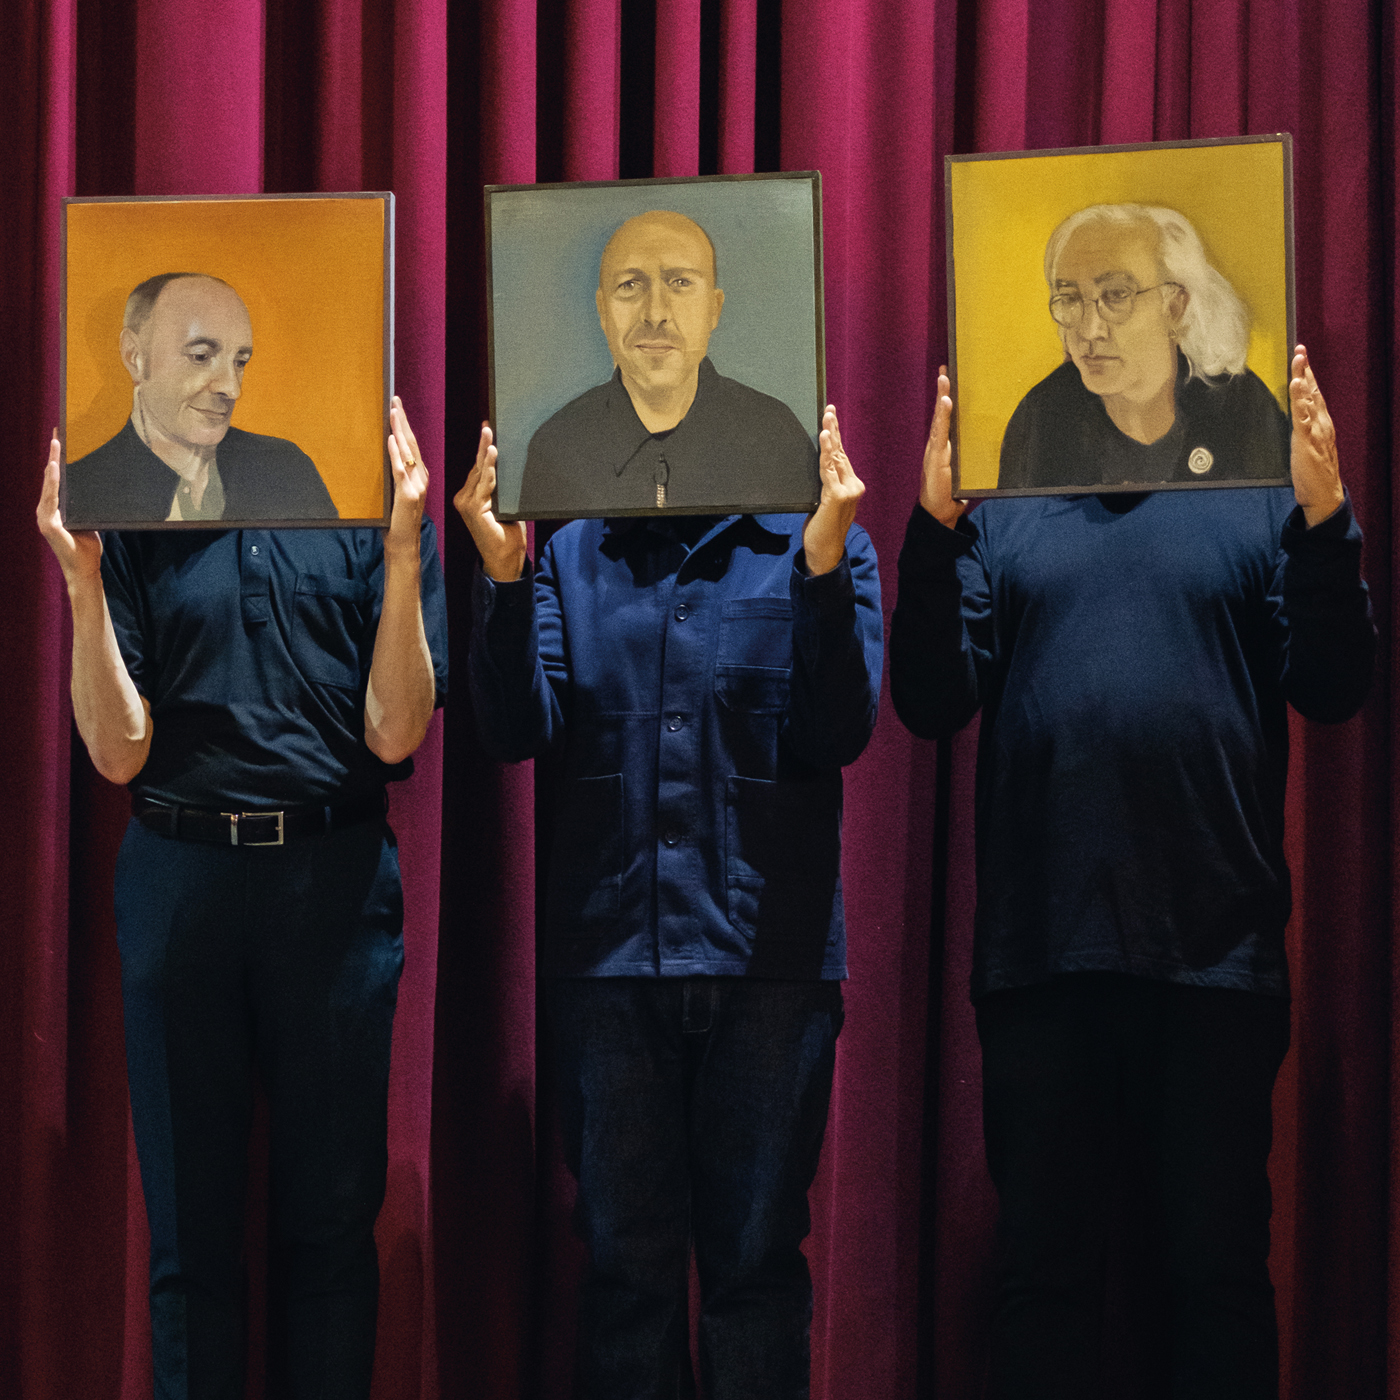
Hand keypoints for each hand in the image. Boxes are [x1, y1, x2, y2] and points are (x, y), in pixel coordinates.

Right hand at [36, 430, 102, 585]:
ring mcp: (44, 516)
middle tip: (58, 434)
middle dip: (54, 455)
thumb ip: (86, 507)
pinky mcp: (47, 523)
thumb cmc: (87, 547)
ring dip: (52, 463)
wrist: (84, 570)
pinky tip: (54, 468)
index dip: (57, 460)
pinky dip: (52, 482)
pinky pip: (51, 498)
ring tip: (56, 444)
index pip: (56, 480)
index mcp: (55, 509)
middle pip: (50, 477)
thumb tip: (98, 490)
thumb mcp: (88, 520)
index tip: (61, 440)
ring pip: (49, 484)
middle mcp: (46, 510)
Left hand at [386, 396, 428, 551]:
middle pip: (412, 444)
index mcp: (419, 476)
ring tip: (394, 412)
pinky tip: (391, 440)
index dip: (405, 426)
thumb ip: (394, 477)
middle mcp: (421, 478)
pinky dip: (396, 454)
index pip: (412, 446)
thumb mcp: (395, 495)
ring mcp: (416, 486)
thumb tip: (383, 459)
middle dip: (403, 421)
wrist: (404, 544)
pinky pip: (400, 470)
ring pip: (408, 453)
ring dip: (400, 431)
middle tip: (395, 401)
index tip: (397, 407)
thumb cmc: (397, 522)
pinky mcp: (407, 495)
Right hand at [453, 423, 527, 581]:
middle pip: (477, 467)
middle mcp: (465, 499)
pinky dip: (489, 469)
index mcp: (471, 497)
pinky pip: (484, 484)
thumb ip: (502, 489)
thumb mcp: (506, 507)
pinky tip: (492, 455)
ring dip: (485, 453)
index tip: (487, 431)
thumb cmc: (508, 536)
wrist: (505, 560)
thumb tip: (508, 469)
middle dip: (484, 445)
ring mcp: (466, 503)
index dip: (484, 450)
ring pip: (479, 473)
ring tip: (489, 435)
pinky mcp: (472, 508)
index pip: (479, 469)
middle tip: (488, 427)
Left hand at [802, 405, 864, 575]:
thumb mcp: (824, 501)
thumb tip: (818, 465)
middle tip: (828, 409)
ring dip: (830, 436)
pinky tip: (825, 439)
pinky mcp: (838, 496)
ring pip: (836, 458)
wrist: (825, 551)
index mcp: (850, 484)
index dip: (835, 434)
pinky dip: (826, 453)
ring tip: (827, 418)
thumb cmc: (822, 528)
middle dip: (833, 428)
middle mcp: (853, 485)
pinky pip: (828, 470)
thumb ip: (825, 484)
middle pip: (840, 451)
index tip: (830, 415)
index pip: (841, 454)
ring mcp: (848, 491)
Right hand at [919, 367, 963, 527]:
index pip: (948, 416)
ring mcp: (936, 448)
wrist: (941, 511)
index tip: (950, 377)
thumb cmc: (954, 492)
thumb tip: (999, 446)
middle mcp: (939, 443)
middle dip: (943, 390)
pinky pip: (939, 432)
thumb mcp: (969, 470)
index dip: (948, 397)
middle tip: (945, 368)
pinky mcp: (936, 456)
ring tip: (944, 378)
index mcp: (946, 445)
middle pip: (942, 412)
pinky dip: (942, 416)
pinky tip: (944, 402)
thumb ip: (976, 457)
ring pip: (939, 418)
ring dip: (942, 397)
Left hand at [1289, 345, 1344, 527]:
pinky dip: (1300, 401)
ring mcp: (1316, 431)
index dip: (1307, 373)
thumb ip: (1304, 428)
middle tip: (1300, 349)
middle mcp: (1321, 423)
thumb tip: (1296, 414)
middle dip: (1306, 370)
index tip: (1301, 355)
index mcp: (1321, 423)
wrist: (1323, 493)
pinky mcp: (1308, 442)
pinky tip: (1296, 388)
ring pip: (1309, 401)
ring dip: (1303, 380)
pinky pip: (1303, 418)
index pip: (1314, 393)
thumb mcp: (1308, 443)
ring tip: (1298, 361)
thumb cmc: (1314, 470)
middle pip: (1313, 391)